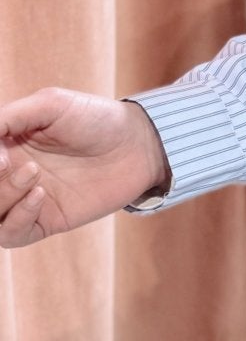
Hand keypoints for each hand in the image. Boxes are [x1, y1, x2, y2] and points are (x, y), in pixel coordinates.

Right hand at [0, 89, 170, 247]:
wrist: (137, 144)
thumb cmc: (95, 118)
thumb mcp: (50, 105)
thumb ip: (7, 118)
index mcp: (4, 144)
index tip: (1, 154)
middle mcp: (8, 174)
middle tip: (7, 162)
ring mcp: (24, 199)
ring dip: (1, 196)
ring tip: (33, 172)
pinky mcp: (46, 221)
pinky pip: (12, 235)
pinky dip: (17, 218)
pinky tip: (39, 194)